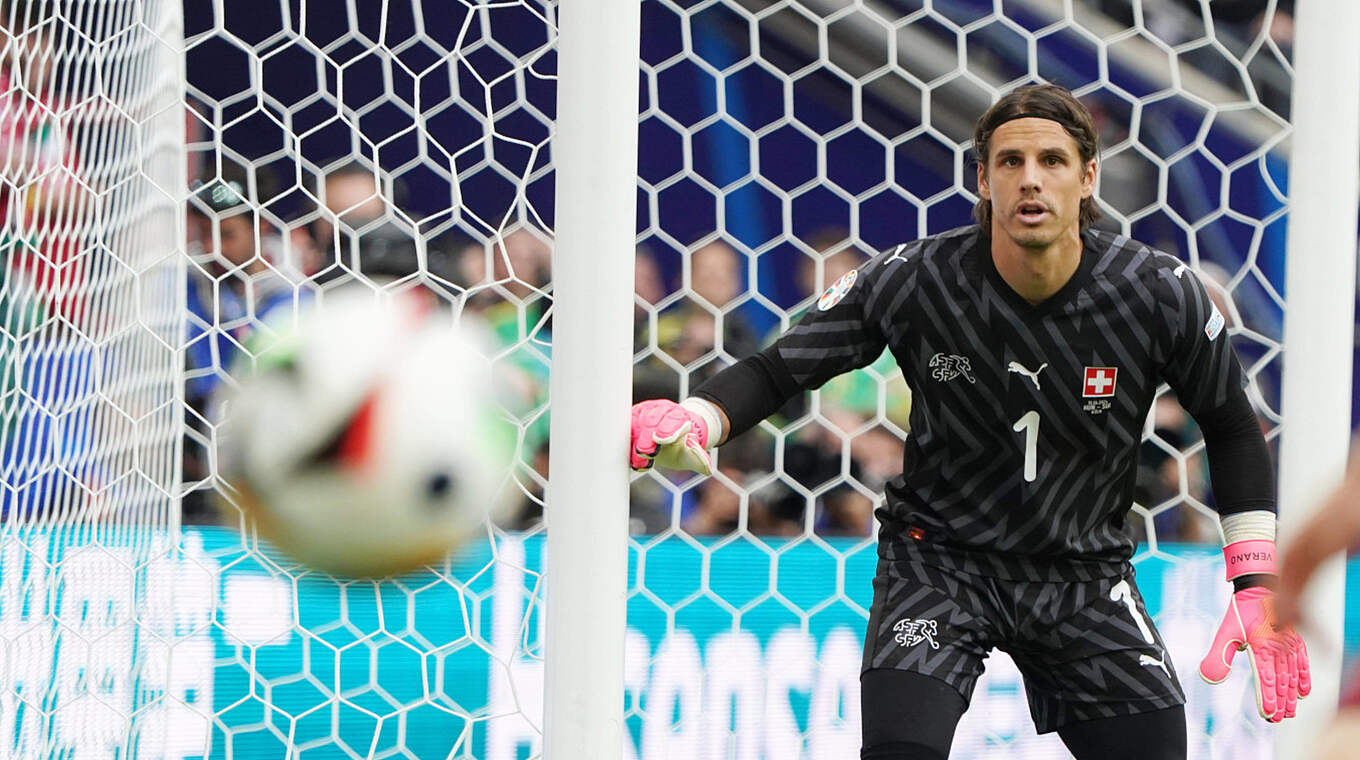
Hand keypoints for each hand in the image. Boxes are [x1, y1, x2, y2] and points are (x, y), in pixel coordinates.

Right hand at [629, 399, 712, 475]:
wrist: (669, 436)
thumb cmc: (680, 444)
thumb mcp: (690, 453)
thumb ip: (698, 459)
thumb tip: (707, 469)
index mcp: (678, 415)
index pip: (673, 419)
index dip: (668, 429)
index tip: (662, 440)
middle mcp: (659, 410)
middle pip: (651, 420)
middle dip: (647, 436)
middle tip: (646, 452)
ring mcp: (643, 414)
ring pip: (635, 422)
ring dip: (633, 440)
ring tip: (637, 459)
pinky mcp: (630, 420)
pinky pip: (624, 427)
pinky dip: (624, 440)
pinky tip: (626, 453)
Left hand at [1199, 586, 1310, 721]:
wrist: (1259, 588)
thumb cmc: (1240, 611)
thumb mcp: (1225, 633)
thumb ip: (1218, 656)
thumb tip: (1208, 679)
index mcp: (1260, 648)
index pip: (1265, 680)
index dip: (1267, 699)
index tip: (1267, 715)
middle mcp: (1278, 648)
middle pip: (1280, 682)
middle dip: (1280, 702)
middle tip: (1278, 718)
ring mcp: (1289, 645)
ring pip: (1292, 676)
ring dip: (1291, 695)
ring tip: (1289, 711)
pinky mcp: (1295, 640)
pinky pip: (1302, 663)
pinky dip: (1303, 678)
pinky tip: (1303, 691)